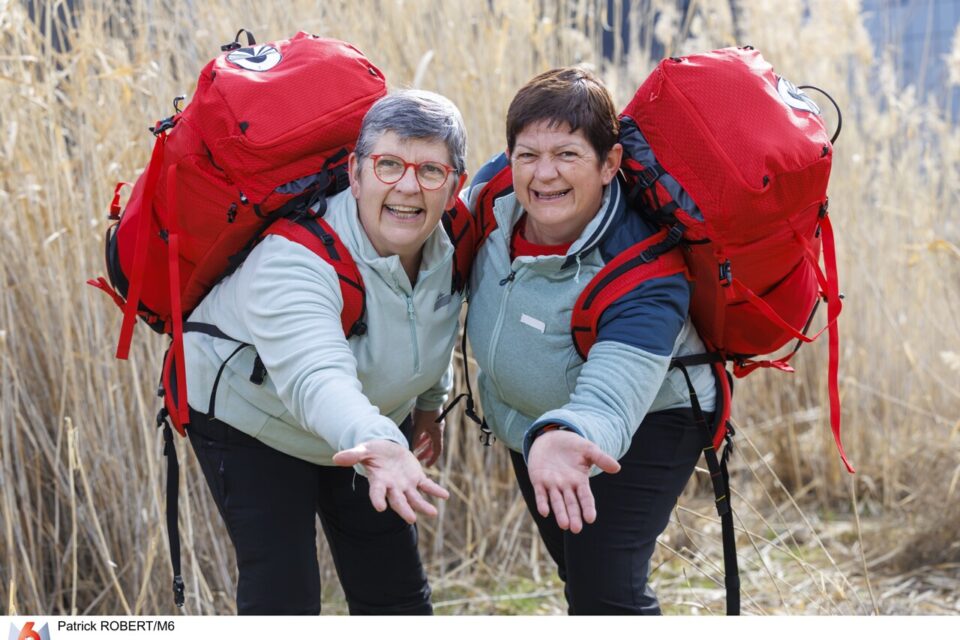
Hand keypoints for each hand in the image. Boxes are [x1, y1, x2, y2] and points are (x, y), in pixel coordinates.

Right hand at [332, 440, 449, 523]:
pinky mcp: (417, 478)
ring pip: (415, 498)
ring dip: (423, 506)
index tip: (379, 508)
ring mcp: (406, 484)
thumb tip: (336, 458)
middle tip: (410, 519)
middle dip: (404, 509)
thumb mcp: (363, 450)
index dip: (377, 499)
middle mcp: (393, 487)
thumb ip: (353, 455)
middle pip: (398, 501)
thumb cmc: (373, 452)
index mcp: (379, 481)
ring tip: (433, 513)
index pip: (377, 492)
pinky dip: (435, 490)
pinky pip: (428, 486)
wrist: (387, 449)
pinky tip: (445, 496)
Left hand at [412, 407, 443, 466]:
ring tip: (415, 448)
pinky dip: (422, 436)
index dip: (433, 459)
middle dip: (425, 452)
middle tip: (418, 458)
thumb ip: (415, 438)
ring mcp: (435, 425)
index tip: (427, 465)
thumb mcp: (419, 426)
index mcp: (438, 433)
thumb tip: (410, 450)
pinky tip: (415, 436)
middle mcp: (438, 430)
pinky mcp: (430, 420)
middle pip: (433, 445)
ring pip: (429, 438)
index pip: (437, 450)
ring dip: (423, 444)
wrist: (429, 397)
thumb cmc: (425, 412)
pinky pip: (427, 431)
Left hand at [527, 430, 620, 532]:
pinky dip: (542, 503)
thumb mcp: (588, 449)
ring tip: (564, 525)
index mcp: (580, 481)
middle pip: (571, 504)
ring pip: (557, 502)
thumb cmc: (572, 446)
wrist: (550, 438)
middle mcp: (566, 487)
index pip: (585, 497)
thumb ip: (601, 458)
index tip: (591, 518)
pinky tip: (544, 512)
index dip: (588, 507)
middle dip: (574, 516)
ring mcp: (552, 485)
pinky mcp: (538, 481)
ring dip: (560, 513)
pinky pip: (540, 494)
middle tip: (576, 529)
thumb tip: (617, 468)